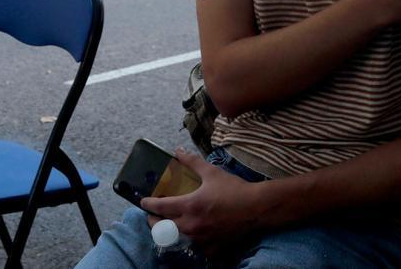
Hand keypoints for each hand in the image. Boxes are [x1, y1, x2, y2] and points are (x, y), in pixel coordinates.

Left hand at [141, 150, 263, 254]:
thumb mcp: (211, 172)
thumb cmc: (234, 189)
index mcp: (190, 205)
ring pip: (176, 239)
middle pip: (163, 228)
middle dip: (154, 221)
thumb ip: (192, 162)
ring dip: (169, 232)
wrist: (257, 208)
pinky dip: (189, 242)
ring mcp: (201, 239)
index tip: (143, 201)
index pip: (160, 207)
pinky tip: (190, 236)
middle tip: (153, 215)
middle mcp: (192, 225)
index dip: (148, 204)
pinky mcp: (212, 248)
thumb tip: (178, 151)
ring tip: (169, 225)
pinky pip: (194, 248)